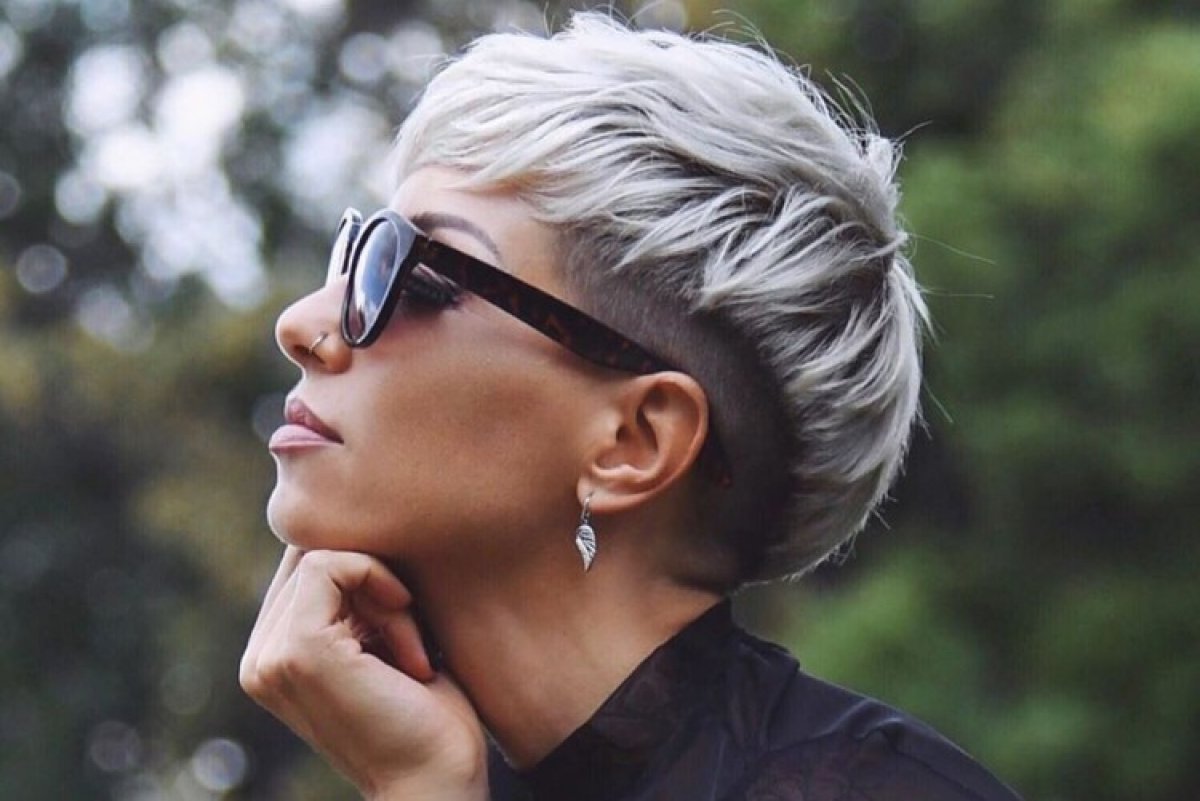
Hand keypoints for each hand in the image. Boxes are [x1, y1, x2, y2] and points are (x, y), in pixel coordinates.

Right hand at [240, 547, 487, 800]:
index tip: (411, 624)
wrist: (437, 781)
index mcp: (274, 652)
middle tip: (414, 639)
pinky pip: (330, 563)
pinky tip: (409, 642)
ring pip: (323, 553)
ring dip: (385, 591)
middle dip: (374, 577)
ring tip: (413, 651)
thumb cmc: (429, 715)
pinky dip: (380, 583)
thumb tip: (364, 516)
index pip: (307, 561)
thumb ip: (357, 594)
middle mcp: (259, 655)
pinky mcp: (294, 650)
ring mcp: (269, 655)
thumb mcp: (385, 638)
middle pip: (311, 551)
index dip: (366, 570)